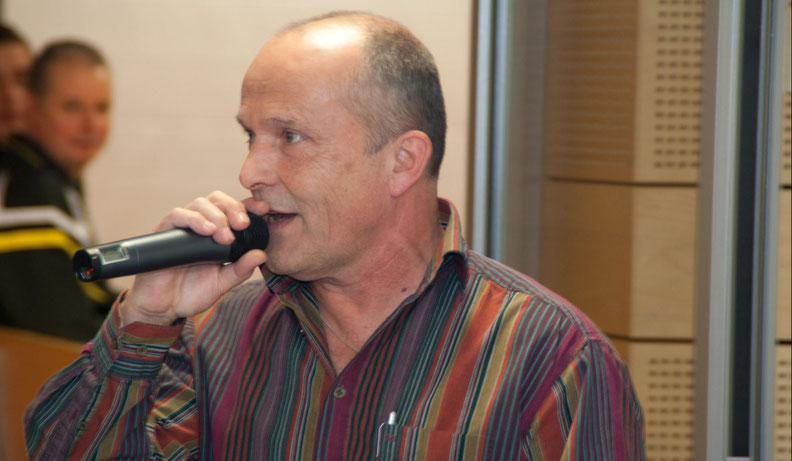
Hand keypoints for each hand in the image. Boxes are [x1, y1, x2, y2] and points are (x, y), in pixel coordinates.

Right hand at [119, 191, 268, 326]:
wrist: (162, 308)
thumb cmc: (191, 293)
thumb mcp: (222, 282)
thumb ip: (241, 270)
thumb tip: (262, 254)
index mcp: (217, 233)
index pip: (233, 209)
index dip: (248, 204)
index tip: (264, 208)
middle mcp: (200, 226)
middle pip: (217, 199)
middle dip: (233, 207)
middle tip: (243, 225)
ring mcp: (182, 228)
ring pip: (199, 203)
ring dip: (216, 215)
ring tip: (225, 236)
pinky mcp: (163, 233)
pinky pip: (177, 215)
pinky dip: (193, 219)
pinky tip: (206, 230)